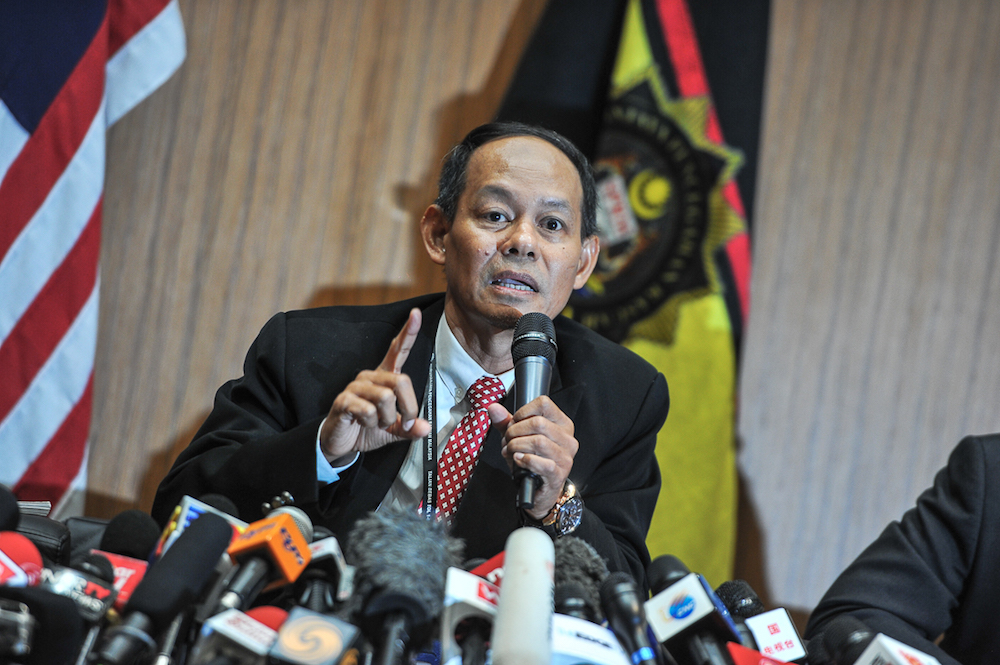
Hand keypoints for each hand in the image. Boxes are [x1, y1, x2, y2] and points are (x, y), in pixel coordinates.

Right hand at [319, 308, 431, 460]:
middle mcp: (371, 376)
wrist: (341, 442)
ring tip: (377, 423)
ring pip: (386, 398)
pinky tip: (362, 424)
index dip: (408, 332)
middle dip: (409, 408)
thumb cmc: (367, 428)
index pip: (398, 350)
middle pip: (401, 381)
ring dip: (387, 419)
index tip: (416, 313)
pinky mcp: (344, 400)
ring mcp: (356, 387)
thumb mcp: (394, 430)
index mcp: (384, 377)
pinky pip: (368, 410)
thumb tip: (424, 427)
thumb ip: (410, 427)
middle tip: (405, 423)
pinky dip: (372, 423)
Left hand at [489, 396, 578, 520]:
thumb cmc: (532, 461)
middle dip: (515, 431)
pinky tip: (518, 460)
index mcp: (562, 424)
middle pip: (538, 422)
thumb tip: (494, 408)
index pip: (544, 404)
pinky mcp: (558, 474)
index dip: (523, 412)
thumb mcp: (518, 437)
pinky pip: (541, 463)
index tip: (514, 423)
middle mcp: (567, 439)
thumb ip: (506, 422)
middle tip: (508, 440)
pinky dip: (524, 460)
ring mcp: (565, 457)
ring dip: (516, 446)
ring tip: (510, 451)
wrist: (540, 490)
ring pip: (538, 441)